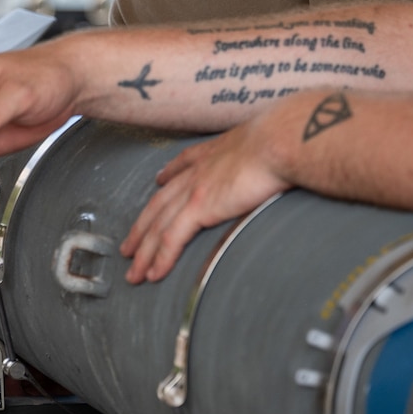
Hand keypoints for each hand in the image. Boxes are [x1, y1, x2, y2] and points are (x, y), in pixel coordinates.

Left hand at [120, 115, 291, 283]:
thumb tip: (280, 154)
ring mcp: (193, 190)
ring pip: (158, 226)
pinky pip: (171, 238)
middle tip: (129, 246)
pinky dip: (161, 258)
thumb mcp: (266, 140)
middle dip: (142, 228)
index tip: (158, 181)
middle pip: (159, 204)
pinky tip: (153, 273)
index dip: (168, 176)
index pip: (182, 168)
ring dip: (144, 252)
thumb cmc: (283, 140)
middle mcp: (196, 171)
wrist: (280, 141)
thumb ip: (262, 150)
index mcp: (212, 154)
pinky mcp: (199, 207)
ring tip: (134, 272)